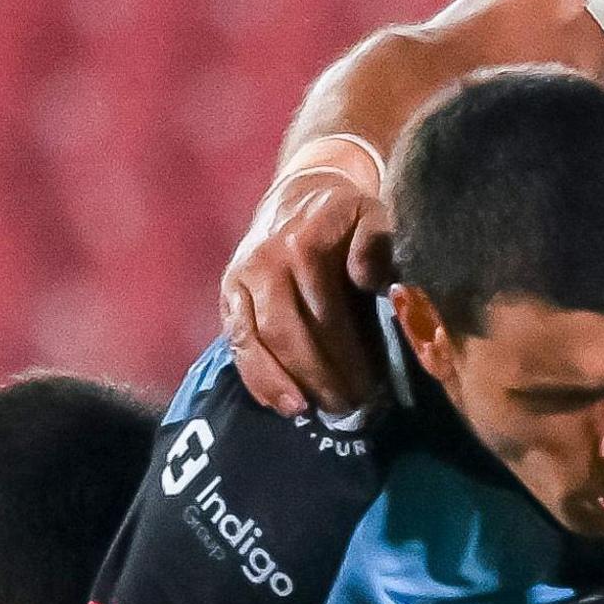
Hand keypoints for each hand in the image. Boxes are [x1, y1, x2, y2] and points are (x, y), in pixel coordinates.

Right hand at [220, 168, 392, 415]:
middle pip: (288, 333)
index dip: (346, 355)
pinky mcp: (227, 293)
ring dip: (282, 383)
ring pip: (255, 342)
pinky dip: (255, 377)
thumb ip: (376, 244)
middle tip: (347, 408)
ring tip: (309, 411)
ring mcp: (240, 279)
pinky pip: (236, 342)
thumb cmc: (344, 215)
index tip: (370, 388)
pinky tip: (279, 403)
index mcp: (304, 244)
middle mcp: (265, 263)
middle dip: (318, 376)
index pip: (325, 312)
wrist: (300, 192)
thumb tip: (370, 282)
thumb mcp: (371, 215)